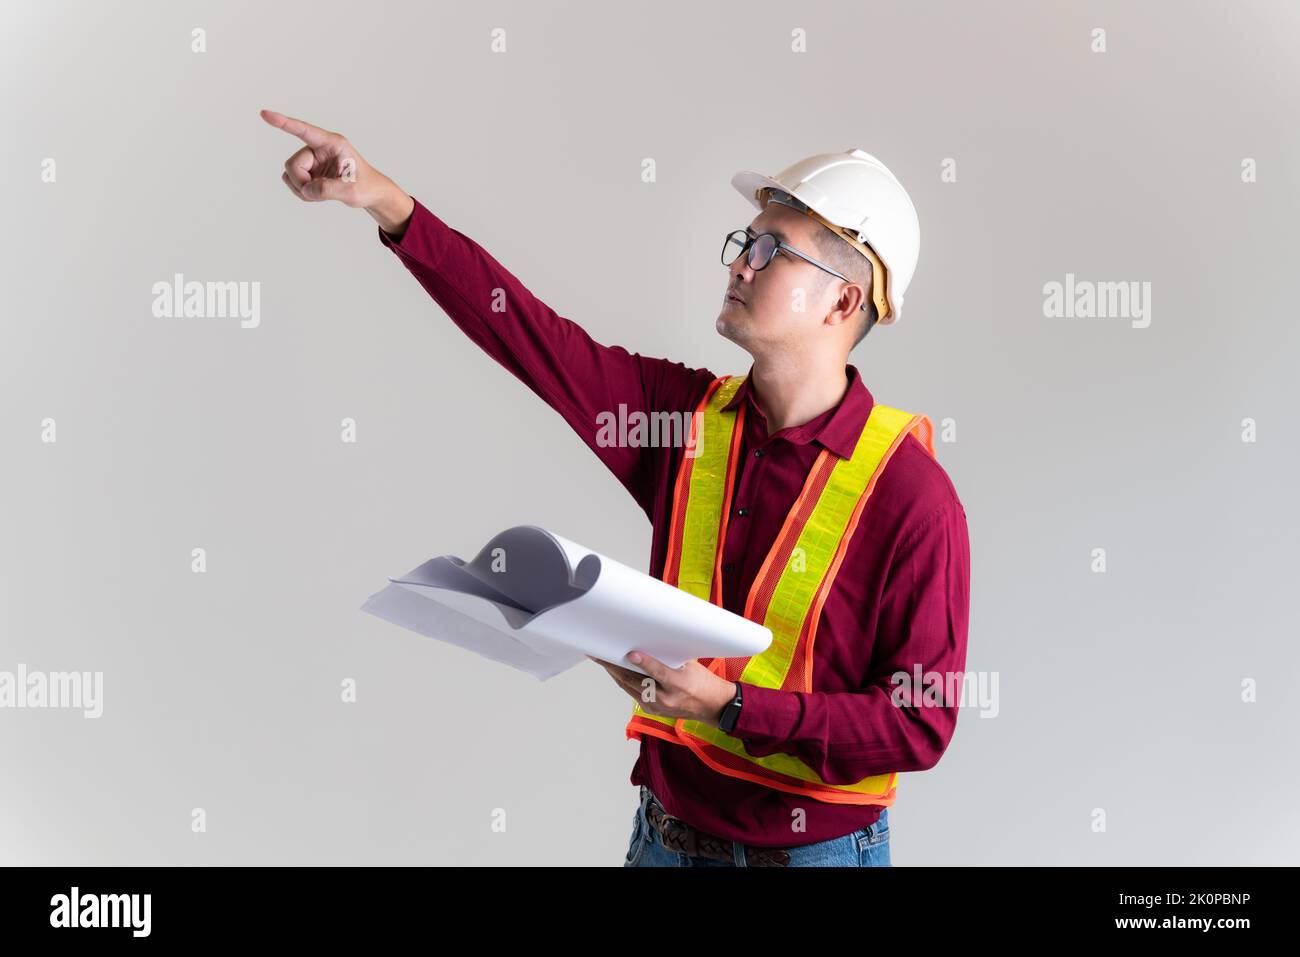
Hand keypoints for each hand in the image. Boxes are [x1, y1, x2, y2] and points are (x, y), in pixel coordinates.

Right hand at [260, 108, 413, 233]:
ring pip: (290, 173)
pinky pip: (293, 182)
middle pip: (292, 164)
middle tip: (319, 192)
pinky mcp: (309, 171)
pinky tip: (318, 193)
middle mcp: (319, 149)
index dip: (284, 123)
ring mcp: (312, 160)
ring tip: (322, 193)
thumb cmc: (366, 187)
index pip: (304, 131)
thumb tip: (307, 190)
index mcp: (332, 144)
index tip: (265, 114)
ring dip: (302, 188)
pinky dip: (302, 192)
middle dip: (301, 182)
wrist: (371, 193)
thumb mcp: (352, 191)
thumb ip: (328, 190)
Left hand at [588, 651, 736, 726]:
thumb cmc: (703, 682)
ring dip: (614, 673)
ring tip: (602, 660)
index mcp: (680, 685)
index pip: (659, 672)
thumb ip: (668, 658)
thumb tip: (646, 647)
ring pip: (629, 687)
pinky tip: (615, 671)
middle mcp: (666, 699)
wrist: (712, 707)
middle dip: (615, 666)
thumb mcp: (691, 665)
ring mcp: (657, 707)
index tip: (631, 653)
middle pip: (636, 681)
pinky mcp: (651, 710)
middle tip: (601, 653)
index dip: (644, 662)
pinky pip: (632, 693)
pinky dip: (623, 681)